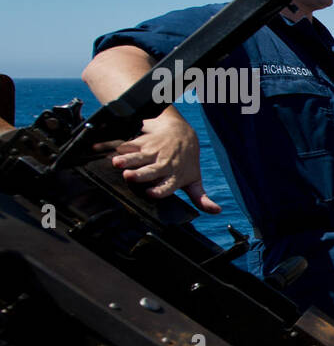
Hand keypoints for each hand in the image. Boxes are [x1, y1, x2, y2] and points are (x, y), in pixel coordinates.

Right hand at [104, 113, 219, 212]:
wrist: (182, 134)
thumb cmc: (186, 162)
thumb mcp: (194, 180)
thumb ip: (200, 198)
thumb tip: (216, 211)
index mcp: (176, 176)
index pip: (168, 185)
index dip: (160, 190)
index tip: (151, 193)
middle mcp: (164, 164)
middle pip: (151, 170)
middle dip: (140, 174)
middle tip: (129, 177)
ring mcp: (153, 152)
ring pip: (138, 156)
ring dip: (126, 159)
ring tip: (116, 163)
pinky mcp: (142, 142)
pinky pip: (128, 144)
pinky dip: (117, 147)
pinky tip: (104, 150)